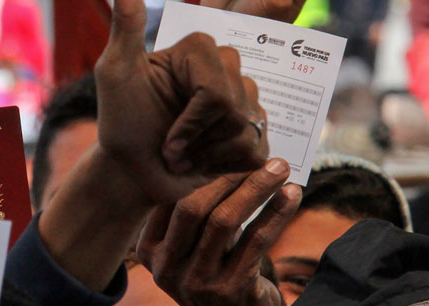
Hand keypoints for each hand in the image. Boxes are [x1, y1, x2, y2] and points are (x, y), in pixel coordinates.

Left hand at [97, 0, 268, 205]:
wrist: (133, 173)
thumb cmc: (121, 121)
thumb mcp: (116, 70)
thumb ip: (126, 20)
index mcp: (198, 49)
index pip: (216, 85)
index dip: (191, 117)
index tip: (162, 131)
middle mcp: (225, 69)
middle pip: (236, 104)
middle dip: (197, 136)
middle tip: (170, 145)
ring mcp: (245, 102)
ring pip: (249, 128)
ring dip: (208, 154)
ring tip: (184, 156)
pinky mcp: (255, 136)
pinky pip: (259, 151)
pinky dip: (226, 167)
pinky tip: (204, 166)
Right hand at [137, 161, 302, 305]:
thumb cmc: (215, 272)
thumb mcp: (191, 246)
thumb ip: (193, 213)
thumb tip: (218, 153)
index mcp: (150, 251)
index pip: (170, 200)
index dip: (198, 171)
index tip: (226, 150)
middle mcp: (166, 269)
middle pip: (193, 207)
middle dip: (226, 176)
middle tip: (256, 156)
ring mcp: (197, 283)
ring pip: (225, 221)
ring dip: (256, 189)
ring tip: (278, 169)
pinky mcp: (232, 291)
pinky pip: (257, 241)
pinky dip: (276, 213)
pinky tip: (291, 195)